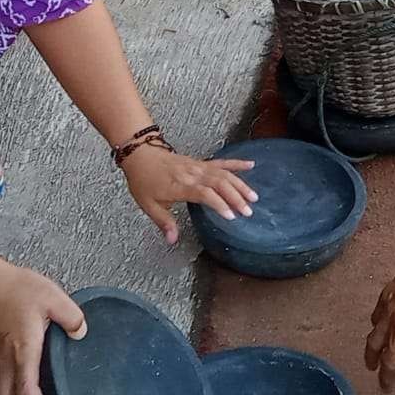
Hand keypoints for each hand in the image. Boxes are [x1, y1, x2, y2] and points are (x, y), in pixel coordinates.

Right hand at [0, 264, 85, 394]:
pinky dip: (11, 381)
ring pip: (0, 392)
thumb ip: (72, 317)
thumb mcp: (53, 298)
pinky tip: (26, 365)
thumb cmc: (14, 289)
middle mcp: (4, 363)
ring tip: (38, 386)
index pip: (28, 394)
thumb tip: (81, 333)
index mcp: (22, 353)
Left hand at [121, 146, 256, 242]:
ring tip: (253, 196)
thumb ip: (164, 222)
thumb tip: (172, 240)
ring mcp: (198, 167)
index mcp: (179, 186)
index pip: (204, 193)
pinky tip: (250, 165)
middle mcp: (192, 175)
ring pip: (224, 174)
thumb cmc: (144, 179)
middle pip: (219, 183)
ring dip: (240, 184)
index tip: (230, 215)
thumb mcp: (148, 205)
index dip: (218, 203)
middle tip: (247, 211)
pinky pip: (221, 162)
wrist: (141, 154)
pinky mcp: (201, 162)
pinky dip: (237, 163)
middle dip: (235, 197)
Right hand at [364, 251, 394, 390]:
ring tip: (371, 366)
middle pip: (389, 362)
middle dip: (387, 378)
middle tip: (385, 387)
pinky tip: (377, 335)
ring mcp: (390, 316)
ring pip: (374, 344)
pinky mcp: (383, 301)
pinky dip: (375, 331)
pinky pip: (375, 322)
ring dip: (372, 358)